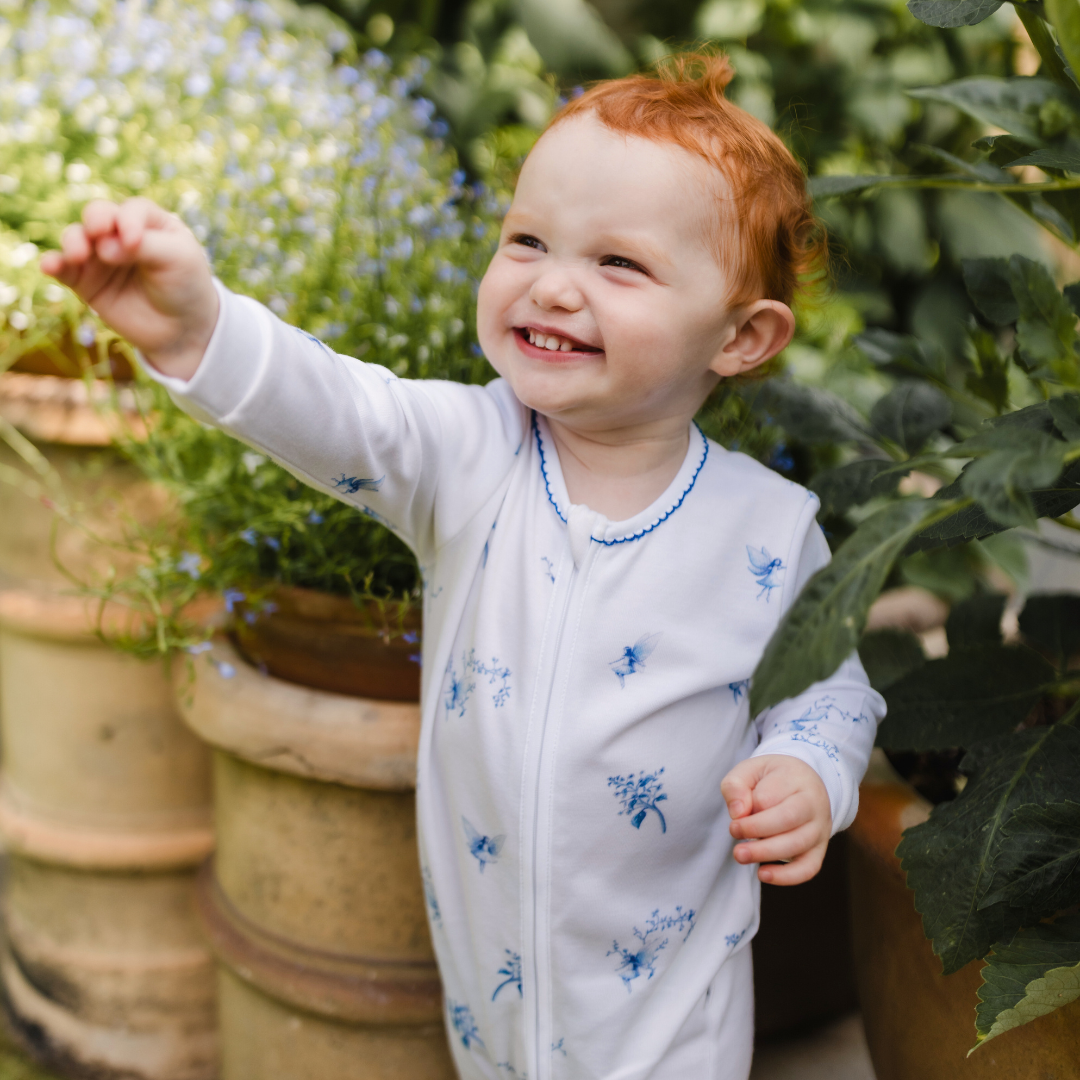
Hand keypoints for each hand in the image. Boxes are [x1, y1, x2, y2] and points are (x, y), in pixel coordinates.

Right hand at [39, 197, 218, 379]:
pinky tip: (50, 266)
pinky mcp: (85, 281)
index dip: (128, 222)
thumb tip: (102, 247)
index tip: (134, 242)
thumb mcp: (178, 260)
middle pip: (98, 215)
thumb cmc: (186, 286)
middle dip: (95, 221)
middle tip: (99, 234)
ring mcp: (100, 256)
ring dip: (73, 241)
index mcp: (149, 222)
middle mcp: (120, 233)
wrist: (182, 330)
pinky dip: (54, 264)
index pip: (131, 210)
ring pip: (76, 237)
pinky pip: (63, 268)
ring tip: (78, 255)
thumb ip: (144, 246)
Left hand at [721, 754, 830, 884]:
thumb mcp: (749, 770)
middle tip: (733, 832)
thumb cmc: (771, 779)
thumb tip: (738, 813)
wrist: (804, 783)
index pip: (769, 795)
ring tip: (740, 855)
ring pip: (797, 844)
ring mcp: (820, 828)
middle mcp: (814, 802)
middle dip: (756, 829)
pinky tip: (763, 874)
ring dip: (765, 853)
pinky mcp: (819, 850)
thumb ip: (736, 786)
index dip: (748, 806)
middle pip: (787, 819)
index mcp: (795, 778)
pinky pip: (808, 868)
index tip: (735, 813)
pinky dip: (786, 876)